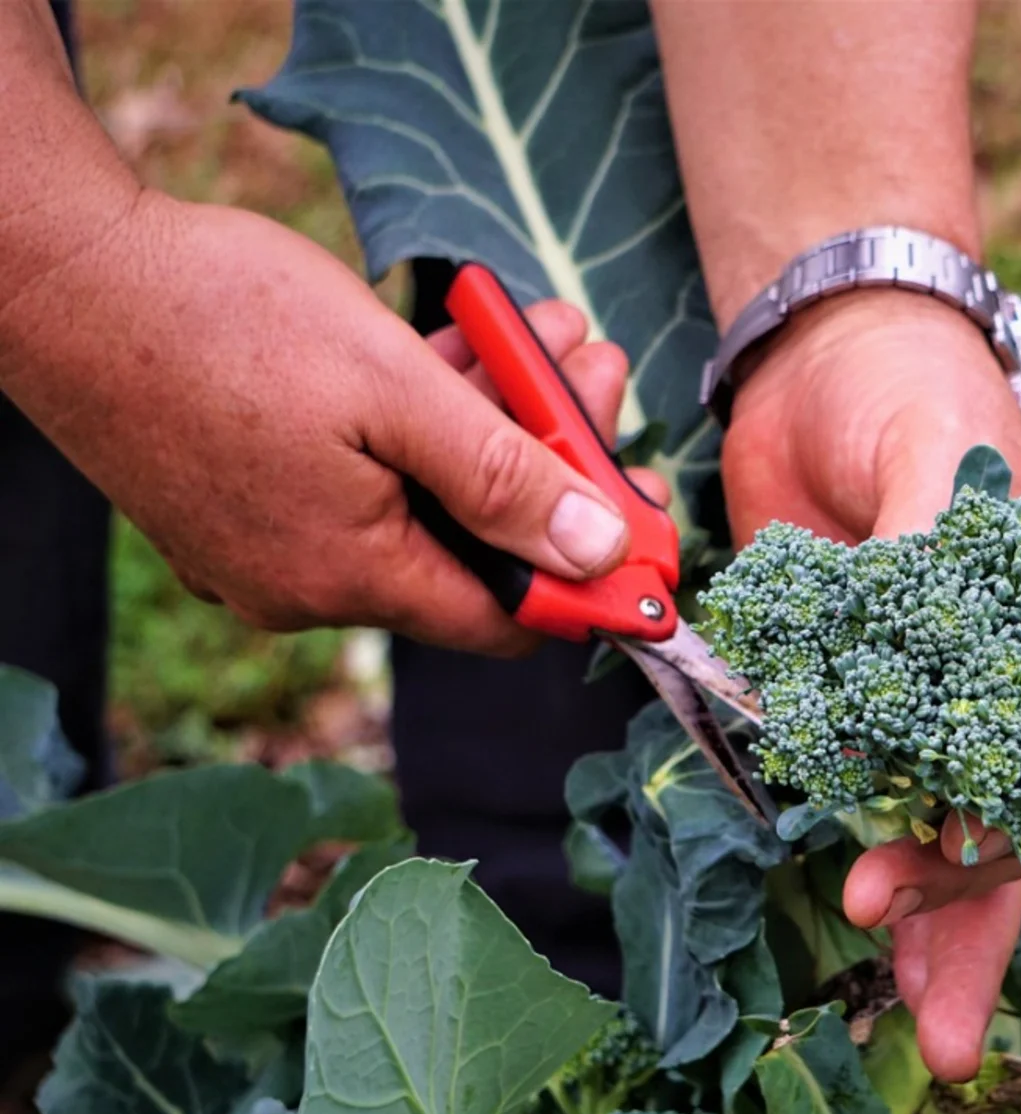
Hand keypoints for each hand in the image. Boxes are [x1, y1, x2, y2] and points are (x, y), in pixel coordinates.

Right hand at [0, 195, 648, 655]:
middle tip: (596, 374)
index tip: (647, 525)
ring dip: (494, 421)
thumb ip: (504, 479)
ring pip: (422, 497)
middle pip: (472, 545)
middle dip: (552, 460)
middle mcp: (310, 583)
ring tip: (548, 334)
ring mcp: (271, 543)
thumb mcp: (395, 392)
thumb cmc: (222, 323)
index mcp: (351, 577)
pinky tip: (464, 347)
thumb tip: (597, 553)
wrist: (62, 275)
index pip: (508, 620)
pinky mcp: (247, 494)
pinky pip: (366, 476)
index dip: (590, 578)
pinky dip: (421, 421)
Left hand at [720, 288, 1020, 1081]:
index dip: (1004, 829)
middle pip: (1006, 820)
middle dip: (965, 913)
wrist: (821, 359)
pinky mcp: (852, 693)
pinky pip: (859, 791)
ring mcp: (928, 696)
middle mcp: (1006, 680)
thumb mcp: (936, 444)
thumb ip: (935, 546)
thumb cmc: (908, 387)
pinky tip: (859, 921)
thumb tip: (918, 652)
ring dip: (925, 917)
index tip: (935, 871)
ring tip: (907, 1011)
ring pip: (942, 829)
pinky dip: (859, 851)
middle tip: (914, 987)